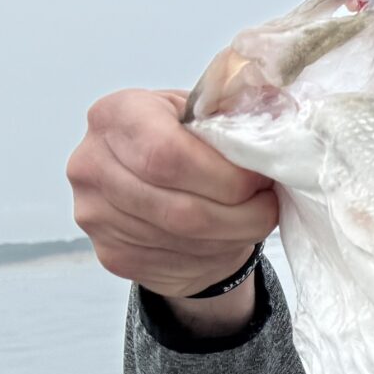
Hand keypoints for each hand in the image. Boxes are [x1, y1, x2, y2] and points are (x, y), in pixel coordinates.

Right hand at [68, 87, 276, 331]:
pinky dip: (216, 254)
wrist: (163, 185)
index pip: (166, 154)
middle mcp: (91, 163)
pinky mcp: (110, 253)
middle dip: (239, 211)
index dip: (224, 175)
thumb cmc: (190, 143)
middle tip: (267, 204)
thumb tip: (281, 118)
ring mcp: (95, 213)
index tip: (259, 178)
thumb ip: (237, 112)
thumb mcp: (208, 113)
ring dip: (234, 234)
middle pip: (179, 206)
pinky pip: (176, 262)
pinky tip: (228, 236)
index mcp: (115, 115)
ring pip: (182, 239)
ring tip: (255, 217)